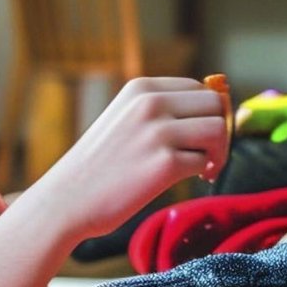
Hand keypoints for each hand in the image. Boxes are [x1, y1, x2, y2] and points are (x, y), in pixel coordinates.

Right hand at [28, 78, 227, 239]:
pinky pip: (204, 161)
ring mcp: (157, 132)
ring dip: (218, 151)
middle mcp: (150, 103)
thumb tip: (213, 109)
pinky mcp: (164, 164)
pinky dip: (203, 172)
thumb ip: (159, 109)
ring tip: (204, 167)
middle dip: (219, 130)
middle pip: (215, 105)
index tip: (202, 135)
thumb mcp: (123, 118)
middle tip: (209, 153)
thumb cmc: (98, 165)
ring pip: (217, 130)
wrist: (66, 199)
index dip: (209, 112)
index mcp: (141, 88)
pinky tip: (193, 179)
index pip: (199, 88)